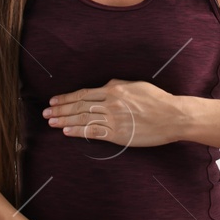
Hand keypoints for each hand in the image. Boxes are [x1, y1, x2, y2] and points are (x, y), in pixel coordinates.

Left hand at [43, 79, 186, 152]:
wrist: (173, 116)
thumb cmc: (158, 100)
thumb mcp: (136, 85)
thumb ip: (118, 85)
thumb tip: (104, 86)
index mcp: (114, 89)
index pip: (84, 93)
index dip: (66, 98)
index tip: (54, 101)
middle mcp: (111, 103)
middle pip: (79, 106)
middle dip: (60, 109)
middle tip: (46, 113)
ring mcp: (114, 119)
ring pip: (83, 118)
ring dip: (64, 120)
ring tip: (51, 122)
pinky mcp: (118, 134)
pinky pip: (94, 132)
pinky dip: (78, 132)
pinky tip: (67, 132)